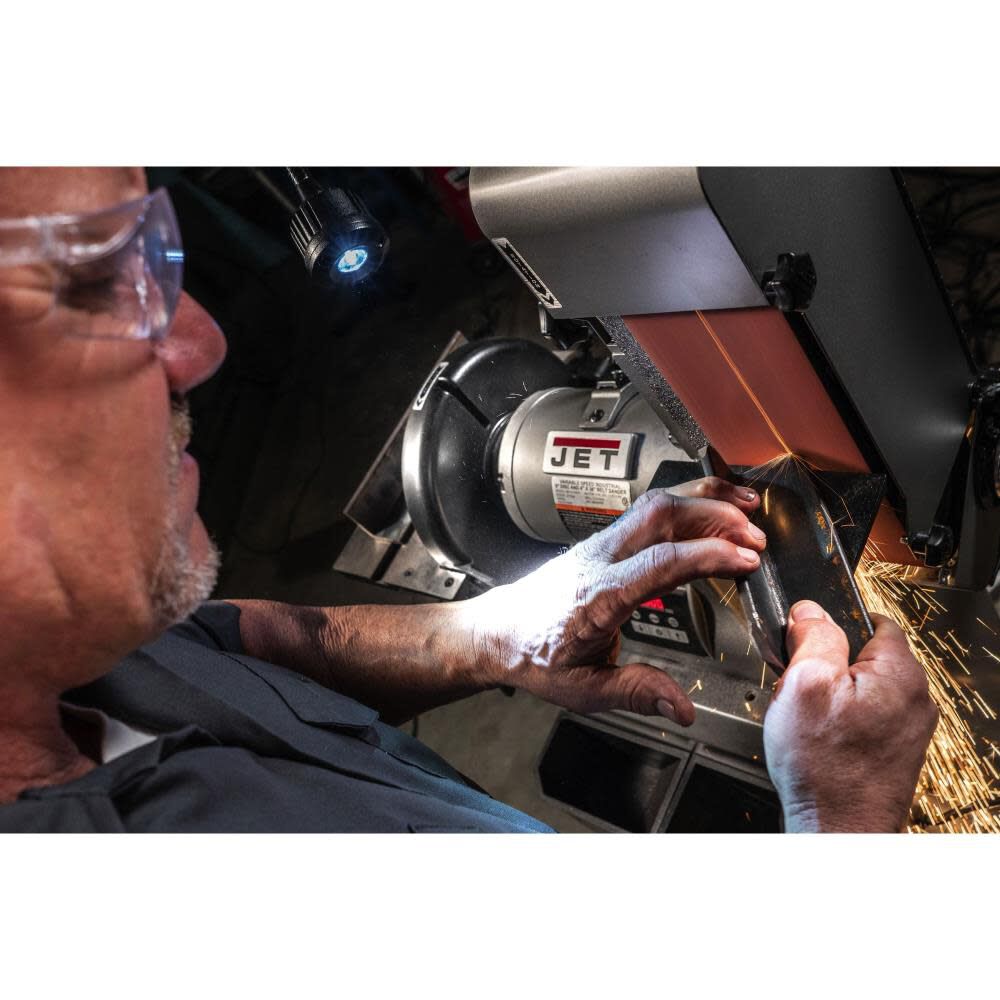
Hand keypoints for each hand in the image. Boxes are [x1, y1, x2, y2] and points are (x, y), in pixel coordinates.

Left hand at [470, 478, 763, 723]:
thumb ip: (637, 693)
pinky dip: (687, 503)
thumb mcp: (584, 689)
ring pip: (655, 503)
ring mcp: (602, 543)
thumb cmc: (536, 657)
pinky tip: (713, 510)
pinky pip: (649, 510)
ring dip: (704, 500)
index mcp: (599, 596)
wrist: (500, 632)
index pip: (660, 561)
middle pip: (660, 514)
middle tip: (757, 537)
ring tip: (747, 509)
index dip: (708, 555)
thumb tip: (682, 708)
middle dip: (715, 517)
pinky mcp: (606, 540)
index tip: (746, 559)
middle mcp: (601, 559)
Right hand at [763, 600, 938, 832]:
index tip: (806, 642)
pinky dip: (836, 721)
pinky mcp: (893, 750)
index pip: (869, 618)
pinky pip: (860, 716)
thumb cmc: (825, 769)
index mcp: (900, 673)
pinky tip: (817, 740)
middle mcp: (913, 698)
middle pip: (861, 655)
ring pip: (858, 687)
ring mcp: (906, 728)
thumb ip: (813, 637)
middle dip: (825, 665)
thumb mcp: (805, 683)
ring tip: (807, 719)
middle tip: (801, 689)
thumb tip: (811, 611)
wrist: (836, 830)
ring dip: (828, 695)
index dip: (829, 625)